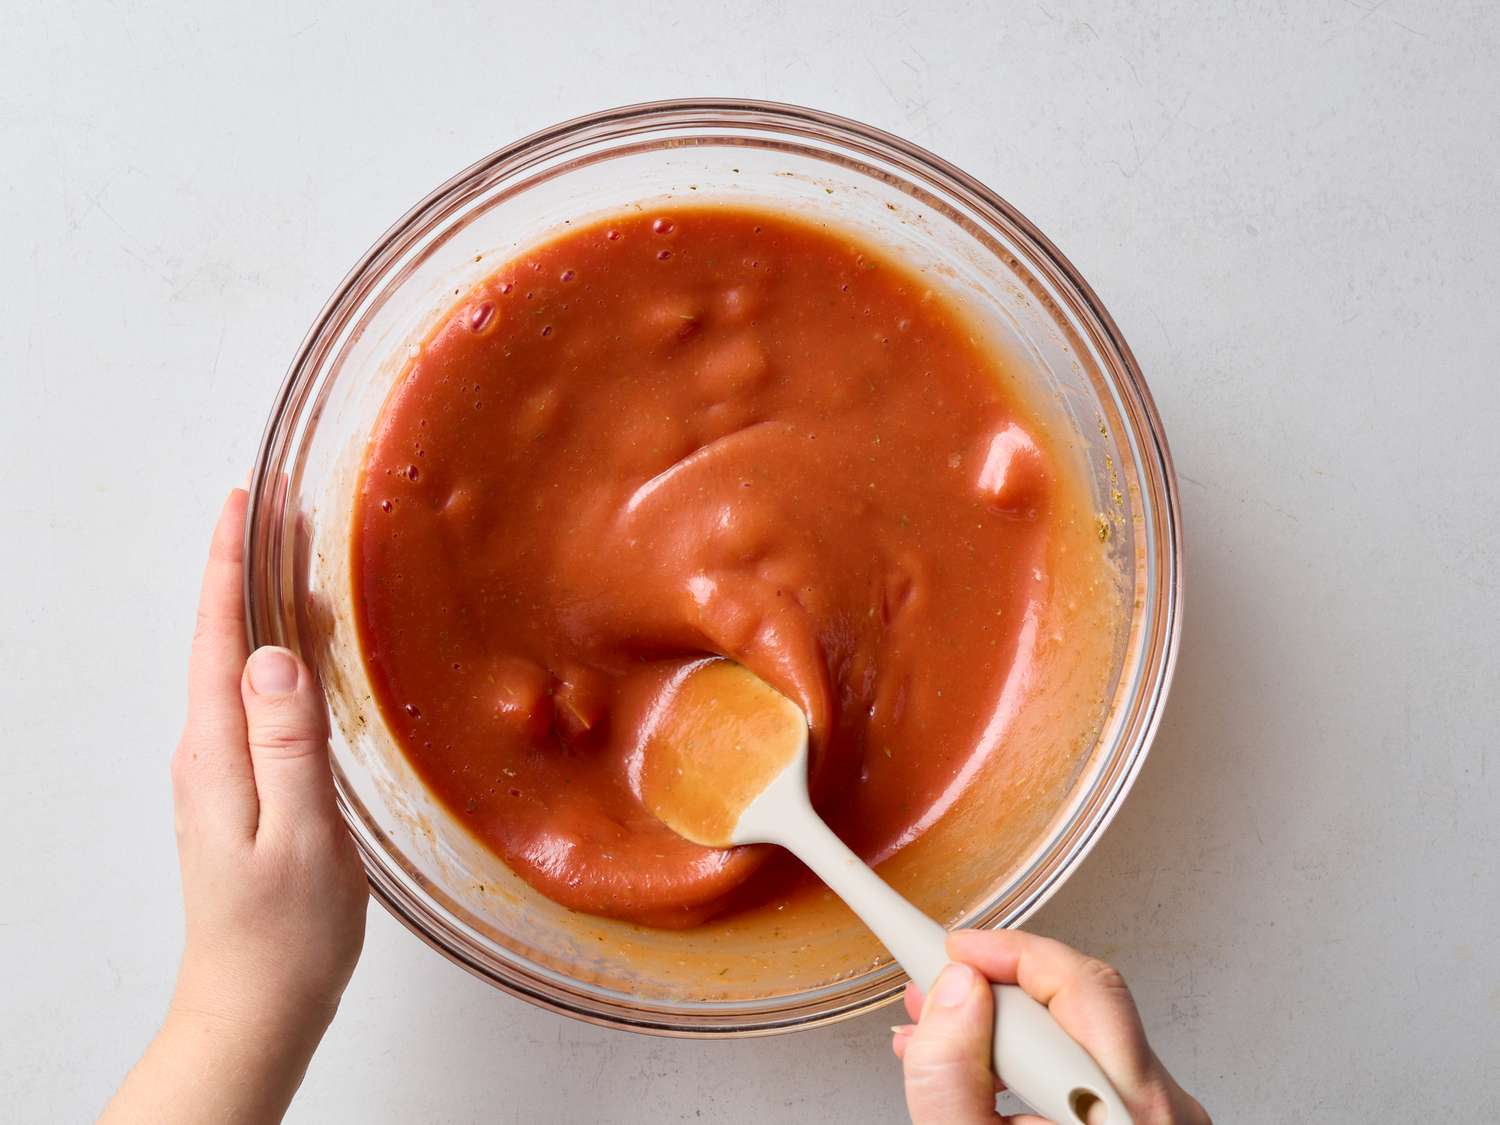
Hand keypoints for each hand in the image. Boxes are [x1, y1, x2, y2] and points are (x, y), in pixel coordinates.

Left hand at [102, 489, 367, 1123]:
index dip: (229, 565)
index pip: (219, 638)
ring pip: (238, 665)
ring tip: (291, 555)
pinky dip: (276, 653)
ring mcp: (221, 770)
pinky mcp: (242, 787)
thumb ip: (288, 744)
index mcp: (216, 753)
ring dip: (260, 605)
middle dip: (243, 567)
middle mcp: (207, 751)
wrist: (255, 1002)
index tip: (243, 502)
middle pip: (221, 639)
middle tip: (273, 506)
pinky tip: (303, 645)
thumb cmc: (284, 931)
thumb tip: (276, 656)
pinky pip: (255, 699)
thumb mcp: (300, 836)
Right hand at [890, 930, 1208, 1124]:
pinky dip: (1032, 1069)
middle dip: (994, 992)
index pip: (1079, 985)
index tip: (951, 950)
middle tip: (931, 995)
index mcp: (1127, 1114)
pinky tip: (982, 1081)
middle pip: (1080, 1008)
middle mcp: (1164, 1115)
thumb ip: (951, 1076)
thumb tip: (951, 996)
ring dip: (1007, 1032)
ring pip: (1082, 1044)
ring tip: (940, 1040)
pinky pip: (1091, 1078)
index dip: (1007, 952)